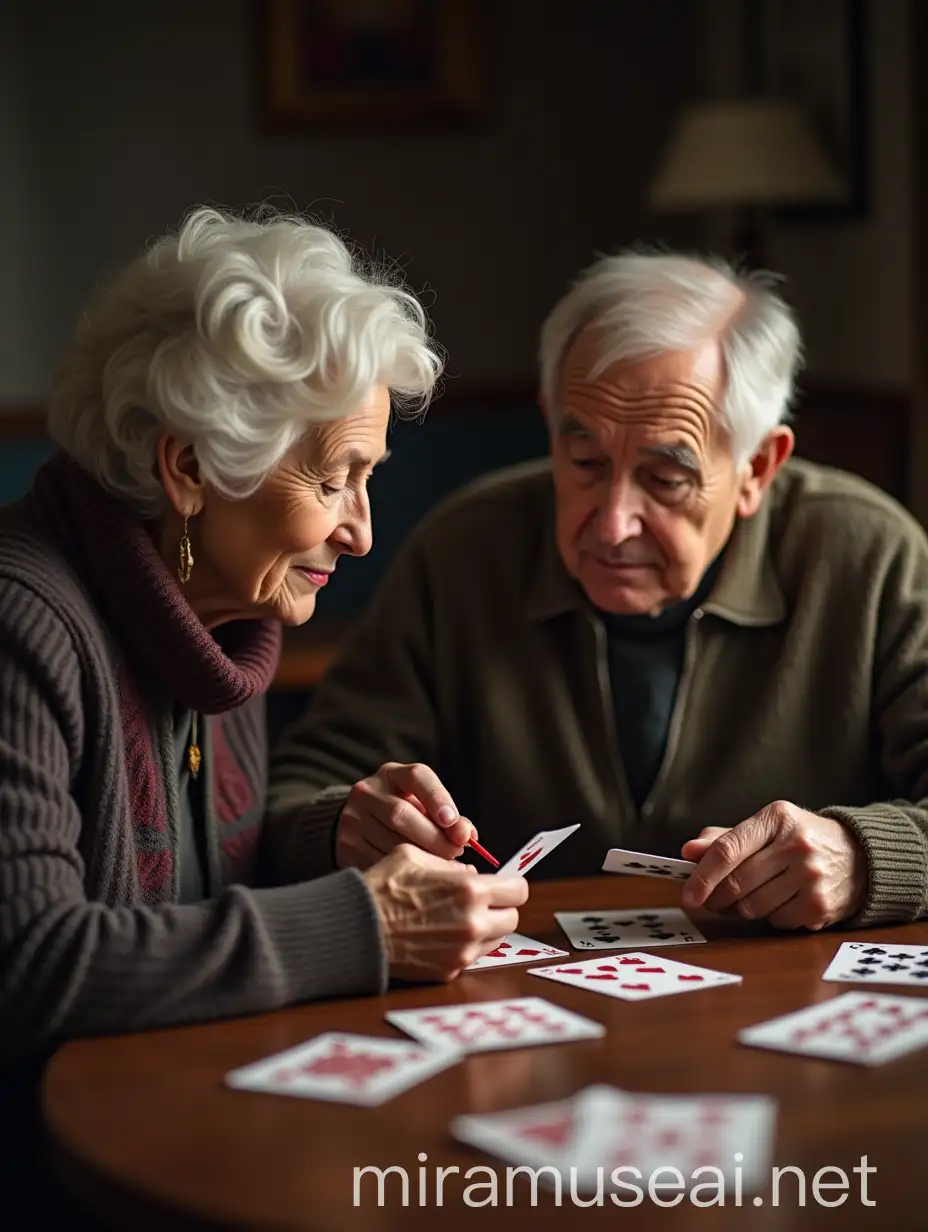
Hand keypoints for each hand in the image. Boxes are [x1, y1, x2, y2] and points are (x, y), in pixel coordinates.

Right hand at [336, 762, 475, 869]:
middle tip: (456, 852)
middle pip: (401, 813)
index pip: (416, 777)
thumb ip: (447, 818)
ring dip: (421, 858)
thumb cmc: (404, 814)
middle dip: (434, 837)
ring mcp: (352, 818)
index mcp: (392, 775)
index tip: (453, 821)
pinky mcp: (346, 844)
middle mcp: (367, 791)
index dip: (437, 798)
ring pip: (390, 841)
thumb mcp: (424, 807)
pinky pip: (379, 862)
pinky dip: (402, 872)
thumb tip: (468, 835)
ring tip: (442, 868)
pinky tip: (417, 878)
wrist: (359, 825)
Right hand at [363, 843, 528, 981]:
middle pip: (513, 918)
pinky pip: (471, 956)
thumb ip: (450, 865)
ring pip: (496, 940)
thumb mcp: (415, 856)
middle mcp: (472, 923)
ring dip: (485, 928)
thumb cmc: (382, 889)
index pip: (518, 890)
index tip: (503, 885)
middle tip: (482, 902)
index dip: (511, 885)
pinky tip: (442, 935)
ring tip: (458, 918)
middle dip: (500, 908)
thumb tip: (470, 874)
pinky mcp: (449, 971)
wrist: (356, 929)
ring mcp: (462, 952)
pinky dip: (464, 946)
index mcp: (469, 890)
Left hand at [679, 801, 868, 929]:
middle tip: (712, 901)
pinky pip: (776, 921)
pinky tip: (781, 902)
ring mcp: (810, 876)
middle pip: (736, 883)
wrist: (860, 856)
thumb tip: (689, 851)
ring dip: (742, 909)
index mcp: (776, 818)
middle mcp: (795, 845)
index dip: (702, 876)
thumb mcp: (767, 829)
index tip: (688, 895)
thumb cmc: (800, 840)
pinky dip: (770, 917)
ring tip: (751, 897)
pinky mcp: (821, 904)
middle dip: (716, 898)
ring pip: (752, 906)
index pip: (728, 850)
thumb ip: (726, 839)